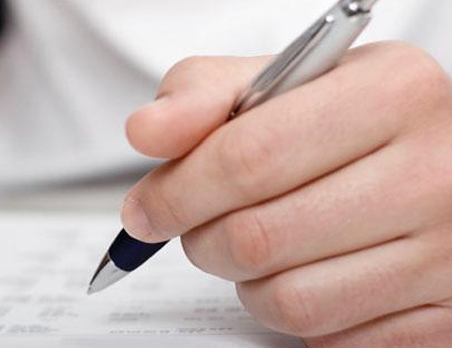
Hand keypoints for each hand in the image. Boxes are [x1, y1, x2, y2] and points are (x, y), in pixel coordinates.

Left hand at [123, 41, 451, 345]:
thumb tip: (147, 132)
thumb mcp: (285, 81)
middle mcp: (434, 172)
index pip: (249, 158)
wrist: (438, 156)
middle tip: (199, 226)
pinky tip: (309, 272)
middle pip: (258, 238)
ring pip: (289, 302)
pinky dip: (298, 315)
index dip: (177, 192)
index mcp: (391, 93)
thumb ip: (205, 95)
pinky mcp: (445, 316)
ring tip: (261, 246)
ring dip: (248, 282)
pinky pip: (330, 339)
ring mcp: (447, 252)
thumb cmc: (352, 118)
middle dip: (202, 239)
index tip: (146, 209)